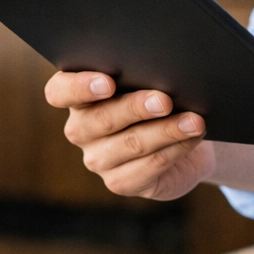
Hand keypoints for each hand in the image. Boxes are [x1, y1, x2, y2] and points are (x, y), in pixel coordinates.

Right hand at [45, 71, 214, 199]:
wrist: (183, 141)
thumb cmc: (160, 100)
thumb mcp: (147, 83)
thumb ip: (142, 75)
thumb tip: (161, 71)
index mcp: (78, 98)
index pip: (59, 92)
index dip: (79, 87)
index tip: (107, 82)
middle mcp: (81, 130)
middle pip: (101, 118)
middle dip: (136, 107)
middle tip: (165, 100)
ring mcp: (98, 160)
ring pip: (131, 144)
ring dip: (166, 130)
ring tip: (194, 120)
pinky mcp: (120, 183)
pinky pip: (149, 166)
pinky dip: (175, 149)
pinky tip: (192, 137)